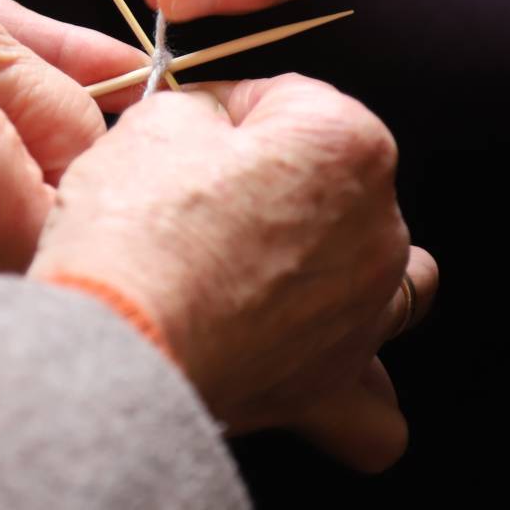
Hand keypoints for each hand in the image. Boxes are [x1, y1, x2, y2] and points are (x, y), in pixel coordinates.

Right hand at [27, 76, 435, 470]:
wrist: (115, 341)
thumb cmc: (138, 232)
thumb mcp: (156, 122)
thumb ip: (203, 111)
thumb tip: (209, 127)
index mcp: (345, 143)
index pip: (287, 100)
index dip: (227, 111)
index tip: (190, 129)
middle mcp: (378, 226)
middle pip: (341, 184)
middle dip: (281, 183)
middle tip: (206, 197)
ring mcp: (364, 311)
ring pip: (394, 283)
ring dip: (348, 268)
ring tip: (289, 271)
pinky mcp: (334, 382)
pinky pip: (377, 408)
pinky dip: (358, 389)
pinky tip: (322, 365)